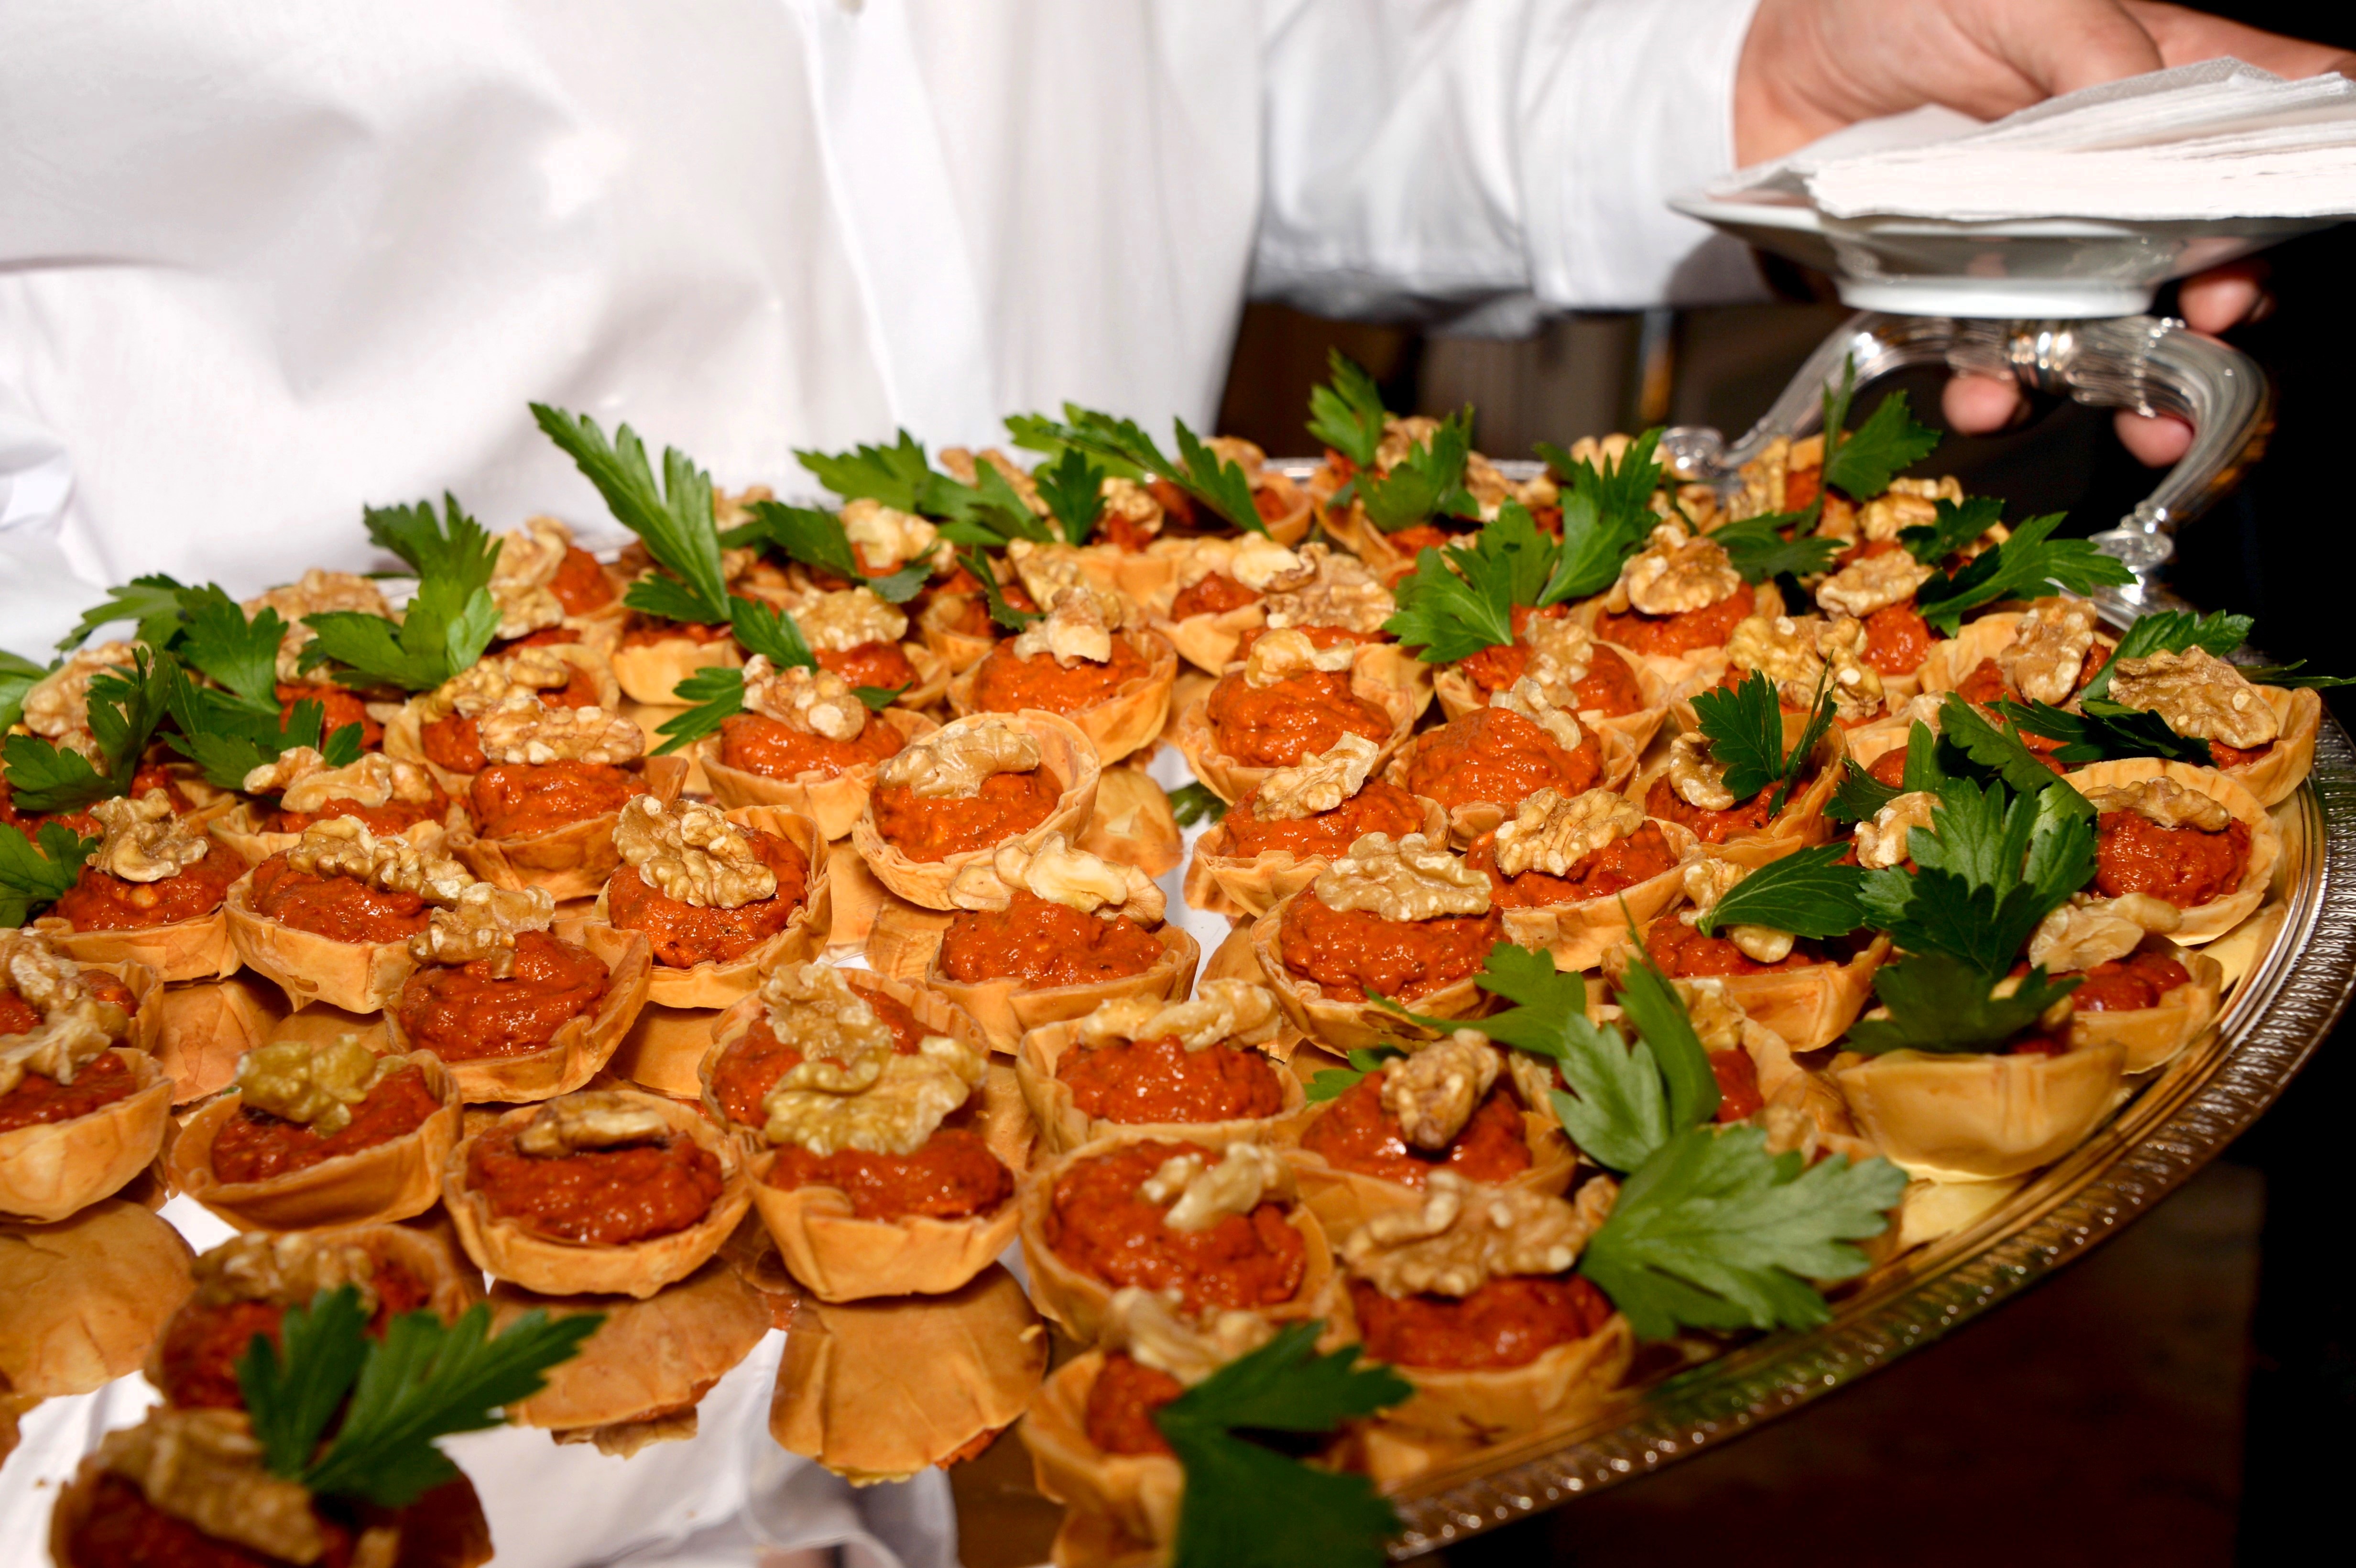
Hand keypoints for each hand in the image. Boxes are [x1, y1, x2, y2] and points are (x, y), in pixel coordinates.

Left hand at [1734, 0, 2351, 464]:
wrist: (1766, 66)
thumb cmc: (1899, 2)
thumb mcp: (2020, 1)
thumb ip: (2097, 53)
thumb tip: (2153, 126)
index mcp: (2151, 91)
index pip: (2252, 149)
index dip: (2268, 213)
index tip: (2241, 263)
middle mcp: (2103, 179)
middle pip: (2191, 265)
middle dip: (2203, 333)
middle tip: (2190, 372)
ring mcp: (2032, 244)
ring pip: (2099, 331)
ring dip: (2111, 385)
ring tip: (2111, 413)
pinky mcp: (1954, 291)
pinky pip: (1988, 358)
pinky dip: (1995, 390)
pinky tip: (1985, 395)